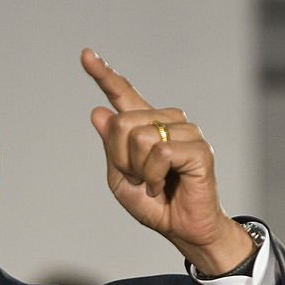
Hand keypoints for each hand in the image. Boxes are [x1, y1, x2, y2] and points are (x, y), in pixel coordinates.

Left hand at [81, 48, 253, 275]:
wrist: (181, 228)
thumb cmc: (154, 204)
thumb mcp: (120, 178)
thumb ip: (111, 147)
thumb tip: (99, 112)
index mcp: (146, 126)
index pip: (124, 94)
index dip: (104, 75)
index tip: (86, 56)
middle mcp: (167, 122)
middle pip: (123, 122)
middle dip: (121, 158)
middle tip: (137, 179)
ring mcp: (186, 132)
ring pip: (141, 136)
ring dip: (139, 169)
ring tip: (153, 183)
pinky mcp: (198, 149)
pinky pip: (160, 151)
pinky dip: (153, 176)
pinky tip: (162, 187)